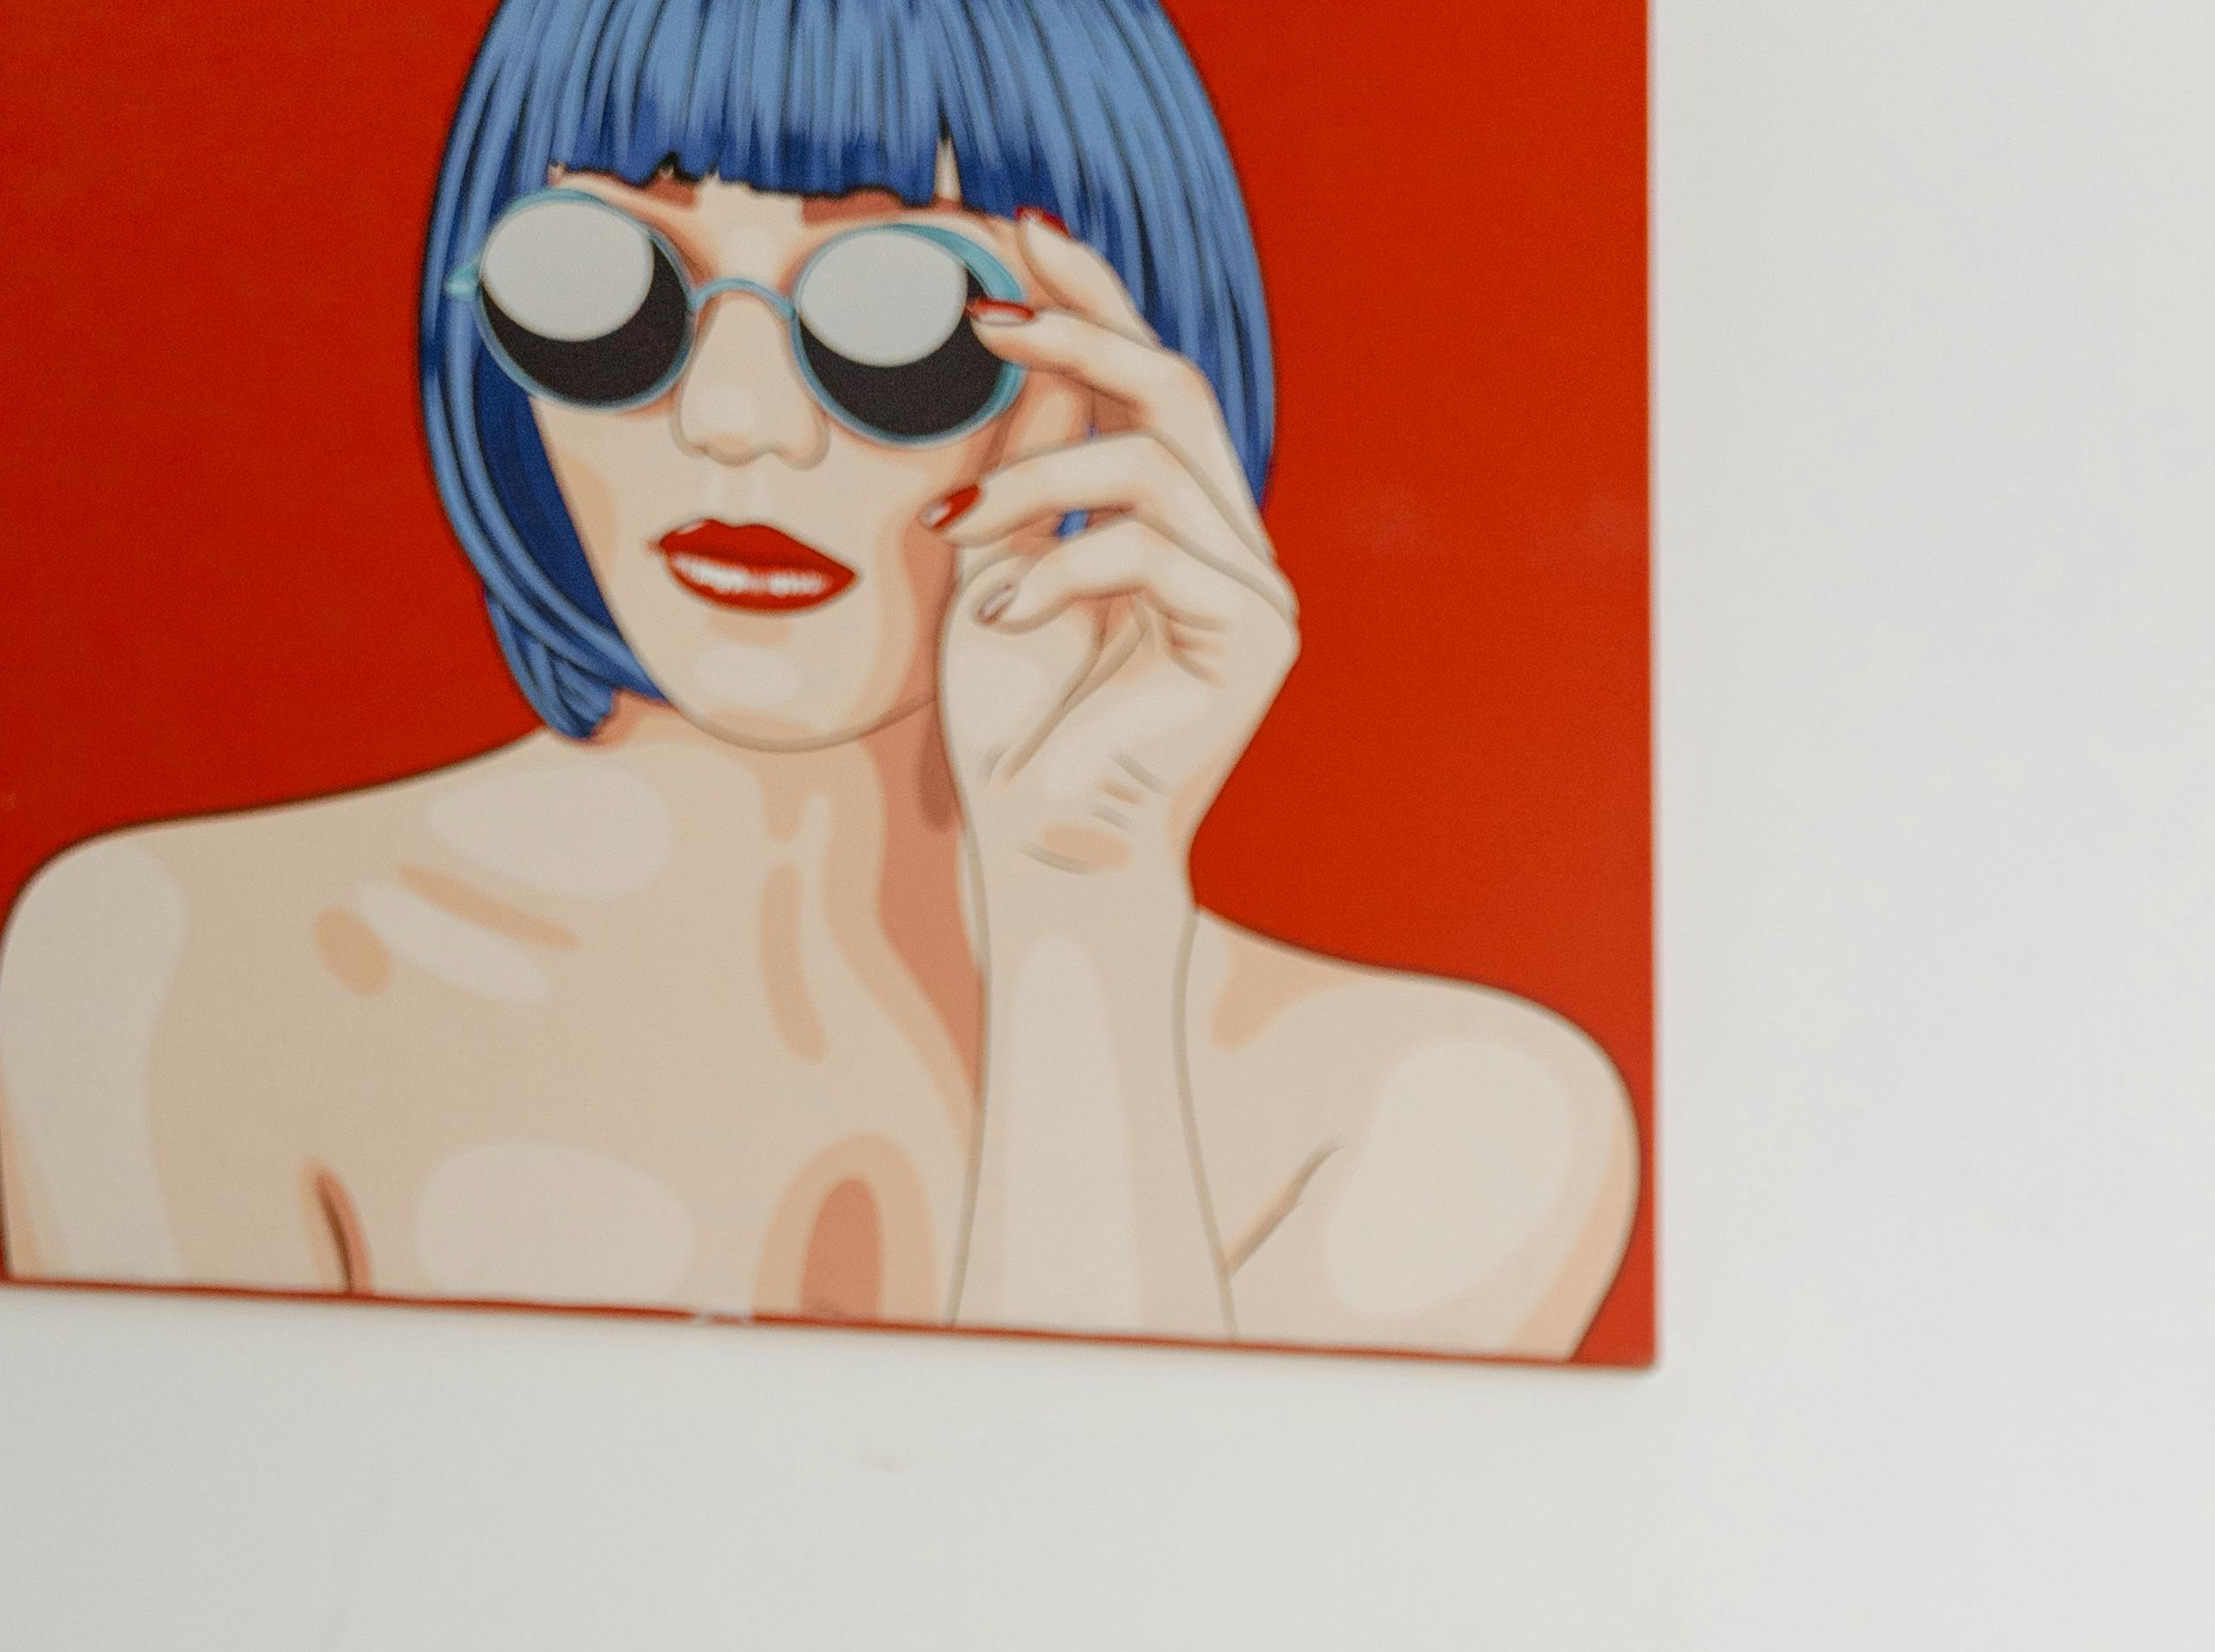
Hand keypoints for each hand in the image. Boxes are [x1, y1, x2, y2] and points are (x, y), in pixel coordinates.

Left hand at [933, 211, 1297, 888]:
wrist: (1044, 859)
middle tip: (987, 316)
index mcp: (1176, 528)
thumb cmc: (1014, 740)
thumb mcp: (998, 567)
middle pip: (1173, 390)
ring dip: (1036, 483)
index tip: (1023, 229)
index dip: (1094, 300)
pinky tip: (1008, 614)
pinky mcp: (1255, 637)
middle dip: (1079, 334)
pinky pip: (1151, 549)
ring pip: (1149, 463)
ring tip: (958, 534)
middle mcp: (1228, 550)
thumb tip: (1034, 347)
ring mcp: (1254, 594)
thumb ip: (1029, 464)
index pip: (1145, 387)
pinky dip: (1061, 571)